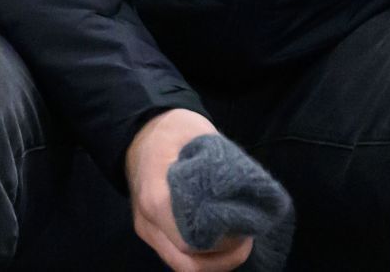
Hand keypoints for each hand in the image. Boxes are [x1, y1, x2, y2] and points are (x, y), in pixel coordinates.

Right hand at [125, 109, 253, 271]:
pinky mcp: (154, 233)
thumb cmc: (174, 130)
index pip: (189, 239)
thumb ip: (218, 165)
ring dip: (214, 261)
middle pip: (186, 262)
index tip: (246, 228)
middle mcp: (149, 222)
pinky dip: (203, 257)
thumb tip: (247, 191)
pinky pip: (178, 256)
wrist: (141, 133)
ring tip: (240, 242)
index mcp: (157, 197)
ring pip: (182, 265)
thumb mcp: (199, 135)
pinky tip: (223, 242)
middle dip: (223, 258)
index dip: (222, 242)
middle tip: (249, 239)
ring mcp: (149, 231)